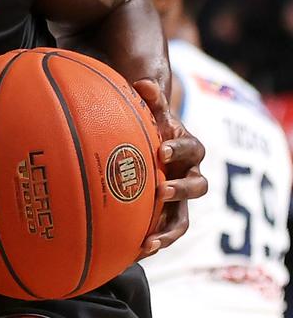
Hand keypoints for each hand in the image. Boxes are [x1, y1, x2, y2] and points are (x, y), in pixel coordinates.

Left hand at [132, 79, 206, 256]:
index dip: (180, 149)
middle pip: (198, 186)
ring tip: (149, 240)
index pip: (192, 148)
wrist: (150, 143)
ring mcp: (179, 198)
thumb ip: (149, 98)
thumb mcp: (150, 110)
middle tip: (160, 189)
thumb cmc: (150, 124)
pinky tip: (135, 250)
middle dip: (181, 189)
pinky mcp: (168, 214)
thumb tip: (144, 82)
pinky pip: (167, 231)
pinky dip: (156, 242)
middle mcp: (189, 174)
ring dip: (169, 230)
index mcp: (187, 147)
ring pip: (184, 218)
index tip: (162, 150)